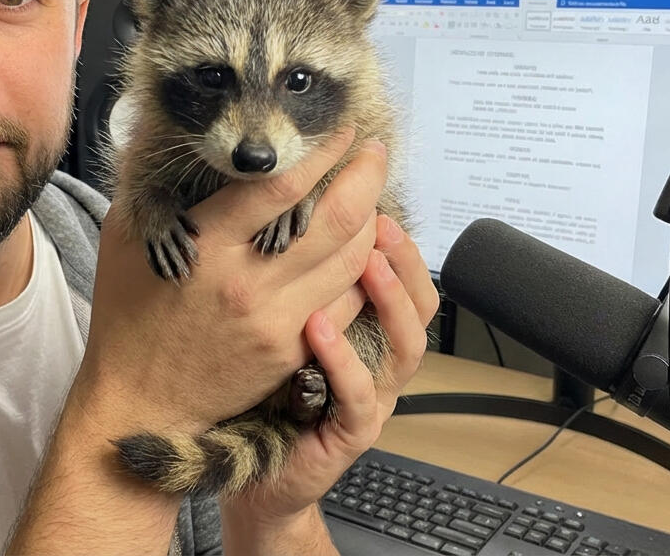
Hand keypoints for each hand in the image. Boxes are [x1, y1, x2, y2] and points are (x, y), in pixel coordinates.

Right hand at [70, 130, 387, 436]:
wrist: (141, 399)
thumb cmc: (130, 312)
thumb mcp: (126, 237)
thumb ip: (151, 180)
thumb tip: (161, 122)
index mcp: (207, 244)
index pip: (281, 184)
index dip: (320, 150)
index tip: (338, 130)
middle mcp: (247, 280)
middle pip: (335, 218)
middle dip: (366, 175)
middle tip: (374, 151)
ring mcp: (276, 320)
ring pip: (353, 259)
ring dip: (371, 221)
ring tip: (370, 197)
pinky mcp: (292, 350)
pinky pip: (347, 302)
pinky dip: (361, 271)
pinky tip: (359, 252)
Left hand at [221, 215, 439, 532]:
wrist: (249, 470)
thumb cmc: (259, 389)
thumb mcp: (278, 321)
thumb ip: (294, 277)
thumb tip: (284, 209)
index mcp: (367, 329)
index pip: (403, 276)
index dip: (396, 239)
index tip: (372, 198)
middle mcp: (379, 361)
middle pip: (420, 305)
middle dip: (404, 258)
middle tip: (379, 220)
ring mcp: (371, 398)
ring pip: (405, 348)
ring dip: (389, 301)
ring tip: (366, 264)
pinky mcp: (351, 434)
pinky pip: (358, 395)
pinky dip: (342, 359)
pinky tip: (319, 327)